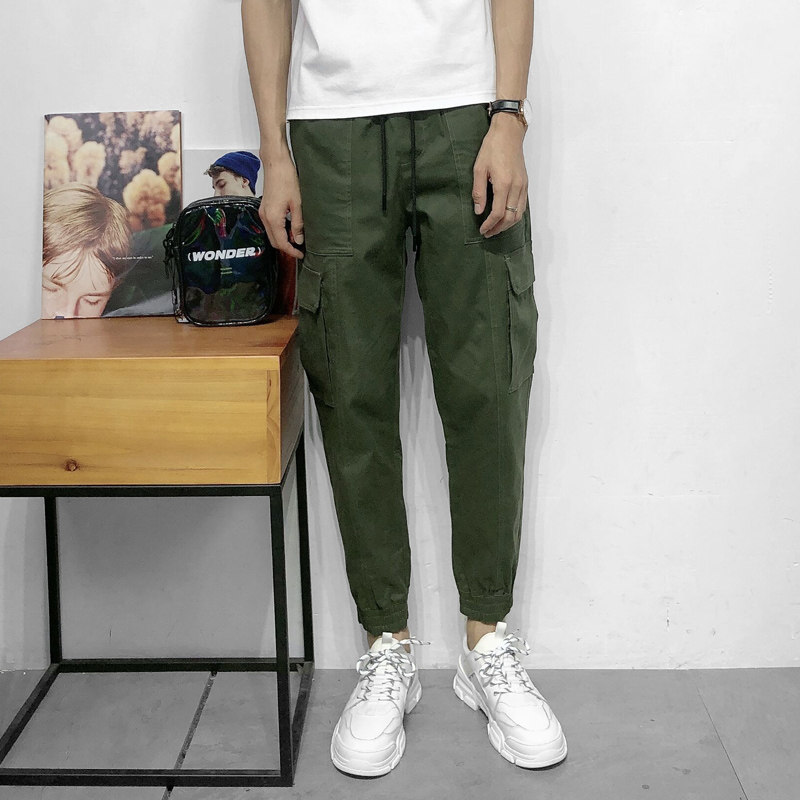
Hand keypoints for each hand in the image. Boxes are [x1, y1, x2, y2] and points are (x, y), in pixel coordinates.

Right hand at [259, 146, 304, 258]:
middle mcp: (265, 217)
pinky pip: (270, 226)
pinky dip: (279, 231)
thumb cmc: (286, 178)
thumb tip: (298, 239)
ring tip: (297, 239)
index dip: (291, 251)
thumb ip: (297, 224)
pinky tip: (290, 228)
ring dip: (283, 239)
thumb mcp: (297, 204)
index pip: (281, 243)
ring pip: (272, 234)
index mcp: (272, 218)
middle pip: (274, 241)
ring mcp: (263, 212)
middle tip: (300, 250)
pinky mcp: (264, 208)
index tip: (300, 255)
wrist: (276, 163)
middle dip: (286, 248)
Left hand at [472, 113, 527, 237]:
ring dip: (507, 224)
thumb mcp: (479, 169)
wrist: (508, 133)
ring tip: (496, 228)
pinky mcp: (525, 183)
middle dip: (498, 228)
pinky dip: (514, 215)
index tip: (482, 229)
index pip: (497, 213)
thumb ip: (479, 192)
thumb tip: (478, 210)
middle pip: (509, 217)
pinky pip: (522, 206)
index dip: (489, 224)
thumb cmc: (493, 147)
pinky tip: (506, 216)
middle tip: (488, 233)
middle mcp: (516, 187)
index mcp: (503, 184)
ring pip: (518, 214)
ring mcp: (523, 186)